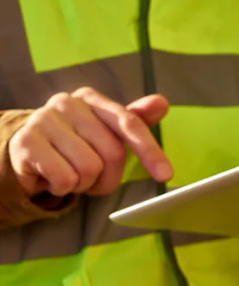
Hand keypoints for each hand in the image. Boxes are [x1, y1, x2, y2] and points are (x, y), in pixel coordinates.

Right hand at [9, 88, 171, 196]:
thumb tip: (162, 103)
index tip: (166, 174)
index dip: (150, 150)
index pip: (129, 123)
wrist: (25, 153)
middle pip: (112, 153)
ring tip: (70, 173)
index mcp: (92, 98)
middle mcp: (68, 103)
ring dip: (84, 183)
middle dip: (108, 176)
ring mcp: (44, 120)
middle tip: (92, 177)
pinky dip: (63, 187)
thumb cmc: (74, 143)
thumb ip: (135, 121)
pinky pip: (65, 179)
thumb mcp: (105, 133)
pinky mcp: (26, 142)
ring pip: (89, 169)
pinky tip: (52, 177)